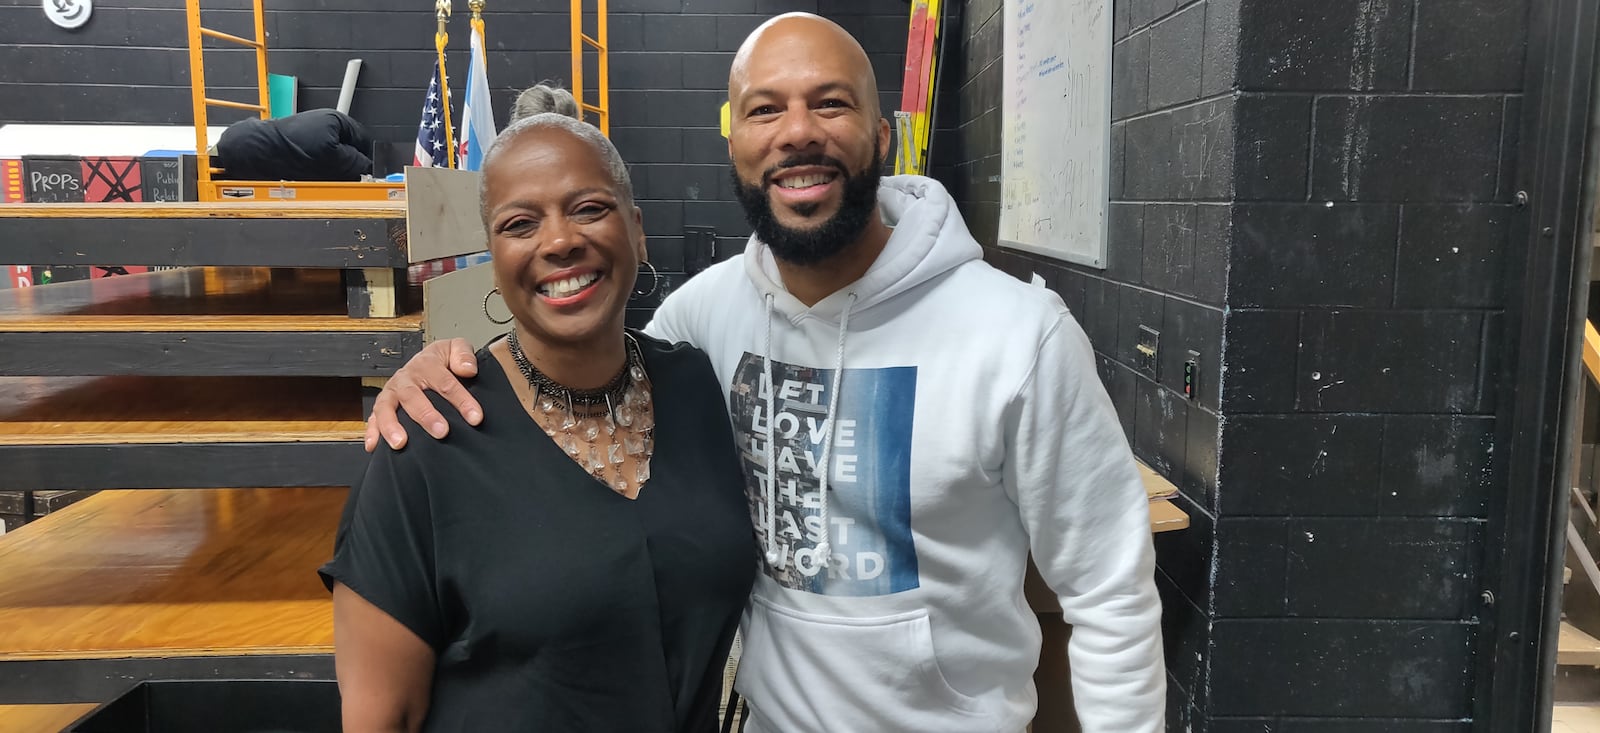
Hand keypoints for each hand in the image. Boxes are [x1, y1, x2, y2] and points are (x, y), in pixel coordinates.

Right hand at [365, 338, 480, 450]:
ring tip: (401, 443)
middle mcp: (405, 378)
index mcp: (426, 364)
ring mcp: (391, 393)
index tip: (475, 417)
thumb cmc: (442, 361)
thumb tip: (468, 370)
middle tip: (442, 432)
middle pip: (412, 396)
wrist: (425, 362)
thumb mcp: (455, 349)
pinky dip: (372, 432)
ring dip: (391, 426)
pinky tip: (374, 447)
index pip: (445, 382)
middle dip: (426, 415)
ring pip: (386, 407)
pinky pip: (373, 419)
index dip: (462, 400)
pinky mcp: (382, 406)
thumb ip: (464, 354)